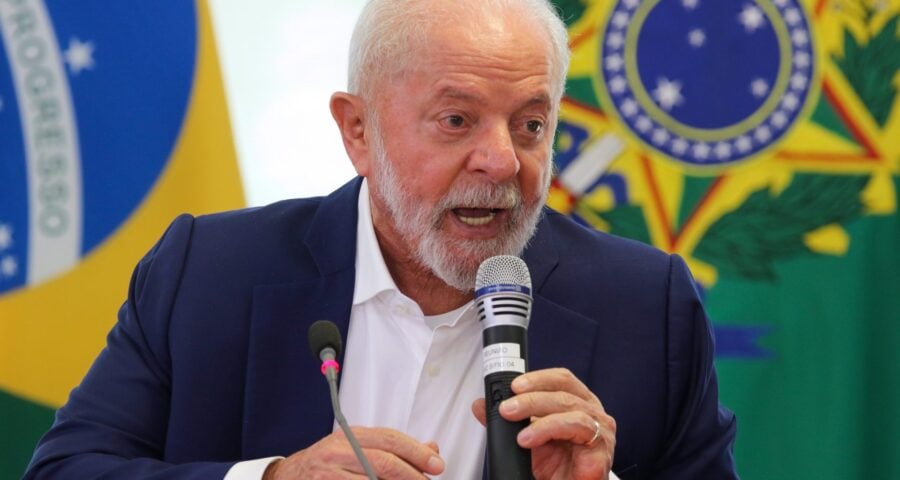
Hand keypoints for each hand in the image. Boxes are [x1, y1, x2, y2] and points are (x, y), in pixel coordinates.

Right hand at [263, 427, 443, 479]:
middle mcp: (339, 452)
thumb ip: (393, 448)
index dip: (416, 451)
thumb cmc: (328, 462)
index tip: (436, 463)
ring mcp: (330, 474)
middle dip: (411, 475)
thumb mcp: (358, 447)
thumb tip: (430, 449)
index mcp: (351, 436)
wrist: (290, 476)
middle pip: (383, 462)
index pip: (389, 439)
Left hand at [472, 368, 615, 479]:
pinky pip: (578, 428)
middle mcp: (591, 412)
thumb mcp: (525, 439)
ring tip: (517, 432)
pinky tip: (530, 439)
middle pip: (563, 390)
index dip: (537, 378)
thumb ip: (507, 421)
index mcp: (577, 403)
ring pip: (570, 406)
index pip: (561, 379)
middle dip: (530, 397)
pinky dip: (549, 428)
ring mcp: (600, 429)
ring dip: (538, 413)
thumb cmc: (556, 468)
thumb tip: (481, 405)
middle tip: (506, 408)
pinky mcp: (601, 449)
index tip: (513, 385)